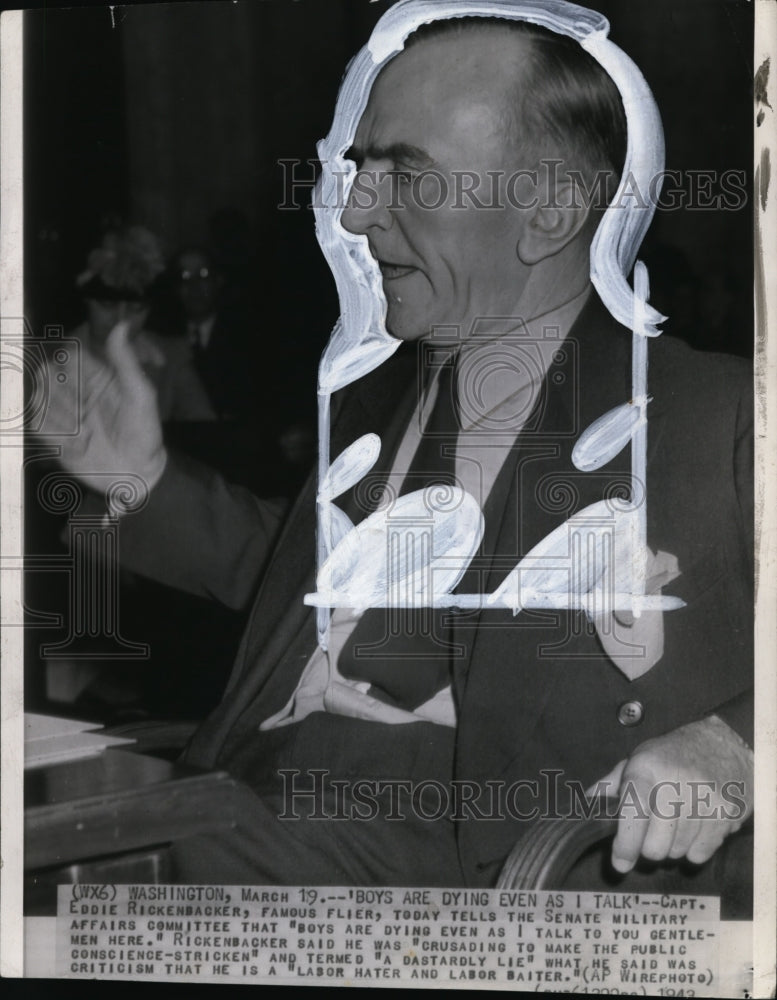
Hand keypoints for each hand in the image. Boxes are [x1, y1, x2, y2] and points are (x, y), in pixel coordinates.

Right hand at [38, 321, 166, 503]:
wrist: (137, 474)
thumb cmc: (144, 432)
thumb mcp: (141, 395)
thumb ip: (126, 361)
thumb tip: (122, 324)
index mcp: (96, 376)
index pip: (69, 353)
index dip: (67, 359)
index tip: (74, 372)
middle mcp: (76, 390)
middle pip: (48, 373)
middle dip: (60, 389)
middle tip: (82, 409)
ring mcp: (63, 413)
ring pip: (40, 398)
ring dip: (59, 413)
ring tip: (84, 429)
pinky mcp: (53, 436)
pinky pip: (37, 424)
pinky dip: (53, 432)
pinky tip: (76, 442)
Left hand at [590, 715, 752, 872]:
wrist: (722, 746)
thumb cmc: (672, 755)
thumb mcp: (637, 759)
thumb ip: (610, 785)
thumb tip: (585, 805)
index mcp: (646, 769)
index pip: (634, 812)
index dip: (625, 843)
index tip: (620, 863)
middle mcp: (675, 784)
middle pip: (655, 846)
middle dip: (648, 848)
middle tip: (651, 833)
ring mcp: (704, 800)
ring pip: (677, 852)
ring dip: (671, 847)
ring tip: (675, 824)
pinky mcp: (725, 815)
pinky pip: (700, 854)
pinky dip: (693, 849)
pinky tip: (693, 827)